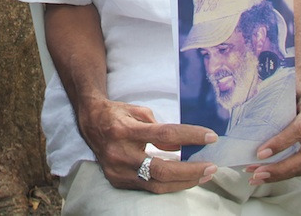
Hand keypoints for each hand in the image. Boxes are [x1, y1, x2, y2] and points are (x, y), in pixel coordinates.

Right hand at [77, 97, 217, 193]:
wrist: (89, 121)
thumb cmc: (116, 114)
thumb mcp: (139, 112)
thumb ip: (160, 128)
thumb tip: (179, 147)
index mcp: (125, 130)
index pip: (164, 135)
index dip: (189, 136)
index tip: (210, 137)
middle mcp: (120, 153)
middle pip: (162, 169)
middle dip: (190, 171)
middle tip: (211, 167)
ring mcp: (117, 170)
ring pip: (156, 184)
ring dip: (183, 182)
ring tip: (202, 175)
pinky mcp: (117, 180)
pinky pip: (147, 187)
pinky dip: (167, 184)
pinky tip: (181, 179)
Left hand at [245, 81, 300, 184]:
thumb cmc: (289, 87)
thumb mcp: (282, 85)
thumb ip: (269, 94)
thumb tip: (236, 100)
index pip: (300, 129)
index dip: (281, 143)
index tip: (260, 153)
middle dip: (280, 167)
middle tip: (256, 173)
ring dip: (280, 174)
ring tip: (256, 177)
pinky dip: (284, 173)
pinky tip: (264, 175)